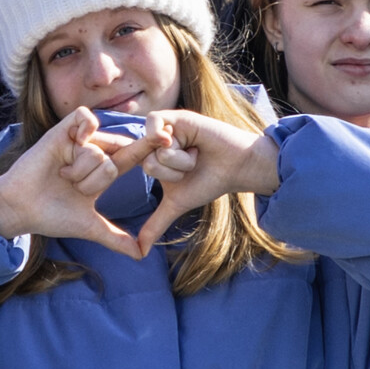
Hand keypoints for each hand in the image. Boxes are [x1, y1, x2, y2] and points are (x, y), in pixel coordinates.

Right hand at [0, 109, 142, 251]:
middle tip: (76, 189)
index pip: (132, 158)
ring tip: (62, 176)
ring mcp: (77, 141)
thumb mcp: (89, 227)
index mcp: (102, 171)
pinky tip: (75, 143)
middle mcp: (92, 153)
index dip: (149, 150)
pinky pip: (86, 119)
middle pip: (117, 156)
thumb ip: (115, 237)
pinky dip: (85, 129)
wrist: (20, 209)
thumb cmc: (51, 216)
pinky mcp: (61, 132)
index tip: (169, 142)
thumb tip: (141, 254)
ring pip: (100, 149)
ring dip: (81, 170)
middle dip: (99, 179)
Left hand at [127, 109, 281, 252]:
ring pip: (155, 151)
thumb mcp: (177, 204)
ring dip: (180, 160)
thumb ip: (156, 224)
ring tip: (195, 154)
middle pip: (147, 164)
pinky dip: (168, 140)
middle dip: (174, 173)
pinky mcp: (175, 116)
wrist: (235, 167)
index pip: (134, 168)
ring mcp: (165, 128)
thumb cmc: (208, 182)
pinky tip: (188, 142)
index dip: (149, 173)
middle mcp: (155, 143)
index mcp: (151, 159)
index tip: (166, 175)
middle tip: (192, 166)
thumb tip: (140, 252)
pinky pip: (155, 127)